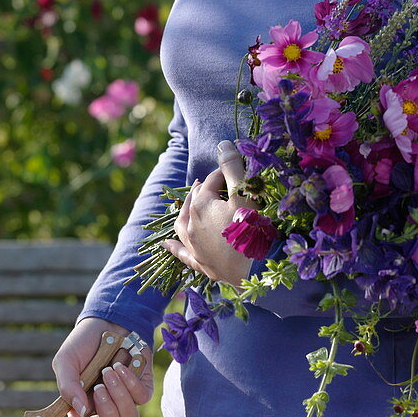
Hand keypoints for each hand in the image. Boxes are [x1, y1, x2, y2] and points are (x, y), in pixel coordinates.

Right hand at [52, 317, 152, 416]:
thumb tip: (80, 412)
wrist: (106, 322)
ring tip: (107, 372)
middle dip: (107, 415)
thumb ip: (68, 387)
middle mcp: (106, 412)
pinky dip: (130, 382)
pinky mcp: (142, 388)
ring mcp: (126, 401)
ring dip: (118, 395)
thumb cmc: (83, 345)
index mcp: (83, 414)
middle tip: (98, 389)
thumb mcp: (66, 362)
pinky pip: (142, 397)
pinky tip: (120, 366)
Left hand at [163, 140, 255, 286]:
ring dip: (185, 209)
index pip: (212, 181)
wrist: (253, 272)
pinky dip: (173, 246)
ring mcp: (193, 244)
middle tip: (217, 181)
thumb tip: (223, 144)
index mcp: (201, 205)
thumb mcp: (245, 196)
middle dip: (206, 188)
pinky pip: (181, 252)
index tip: (239, 169)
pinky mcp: (198, 262)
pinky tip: (165, 245)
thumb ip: (233, 168)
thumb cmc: (251, 231)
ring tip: (189, 201)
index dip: (226, 172)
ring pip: (182, 222)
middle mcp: (190, 224)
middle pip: (195, 199)